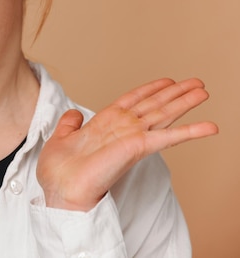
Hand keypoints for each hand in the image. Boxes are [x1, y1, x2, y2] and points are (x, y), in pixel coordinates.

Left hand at [36, 78, 217, 210]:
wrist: (60, 188)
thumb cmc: (58, 171)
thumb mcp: (61, 138)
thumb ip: (69, 124)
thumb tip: (75, 113)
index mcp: (105, 124)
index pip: (132, 101)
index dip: (150, 89)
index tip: (167, 81)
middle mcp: (122, 129)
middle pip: (154, 105)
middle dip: (175, 93)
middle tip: (197, 82)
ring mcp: (131, 138)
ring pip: (163, 115)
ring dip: (185, 103)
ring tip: (204, 91)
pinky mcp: (137, 148)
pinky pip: (167, 137)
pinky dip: (189, 131)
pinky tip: (209, 126)